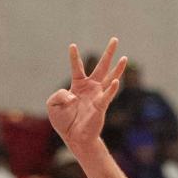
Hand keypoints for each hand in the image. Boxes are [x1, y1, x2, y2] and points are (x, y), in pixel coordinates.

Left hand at [46, 37, 126, 154]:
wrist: (74, 138)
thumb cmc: (64, 122)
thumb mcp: (52, 105)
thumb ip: (57, 95)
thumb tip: (71, 95)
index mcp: (78, 85)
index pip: (77, 68)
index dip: (74, 57)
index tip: (72, 46)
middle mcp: (91, 88)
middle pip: (101, 67)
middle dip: (108, 53)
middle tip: (115, 39)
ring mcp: (97, 96)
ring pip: (109, 78)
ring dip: (117, 69)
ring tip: (124, 58)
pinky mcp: (101, 106)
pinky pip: (107, 96)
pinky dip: (111, 89)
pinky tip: (116, 81)